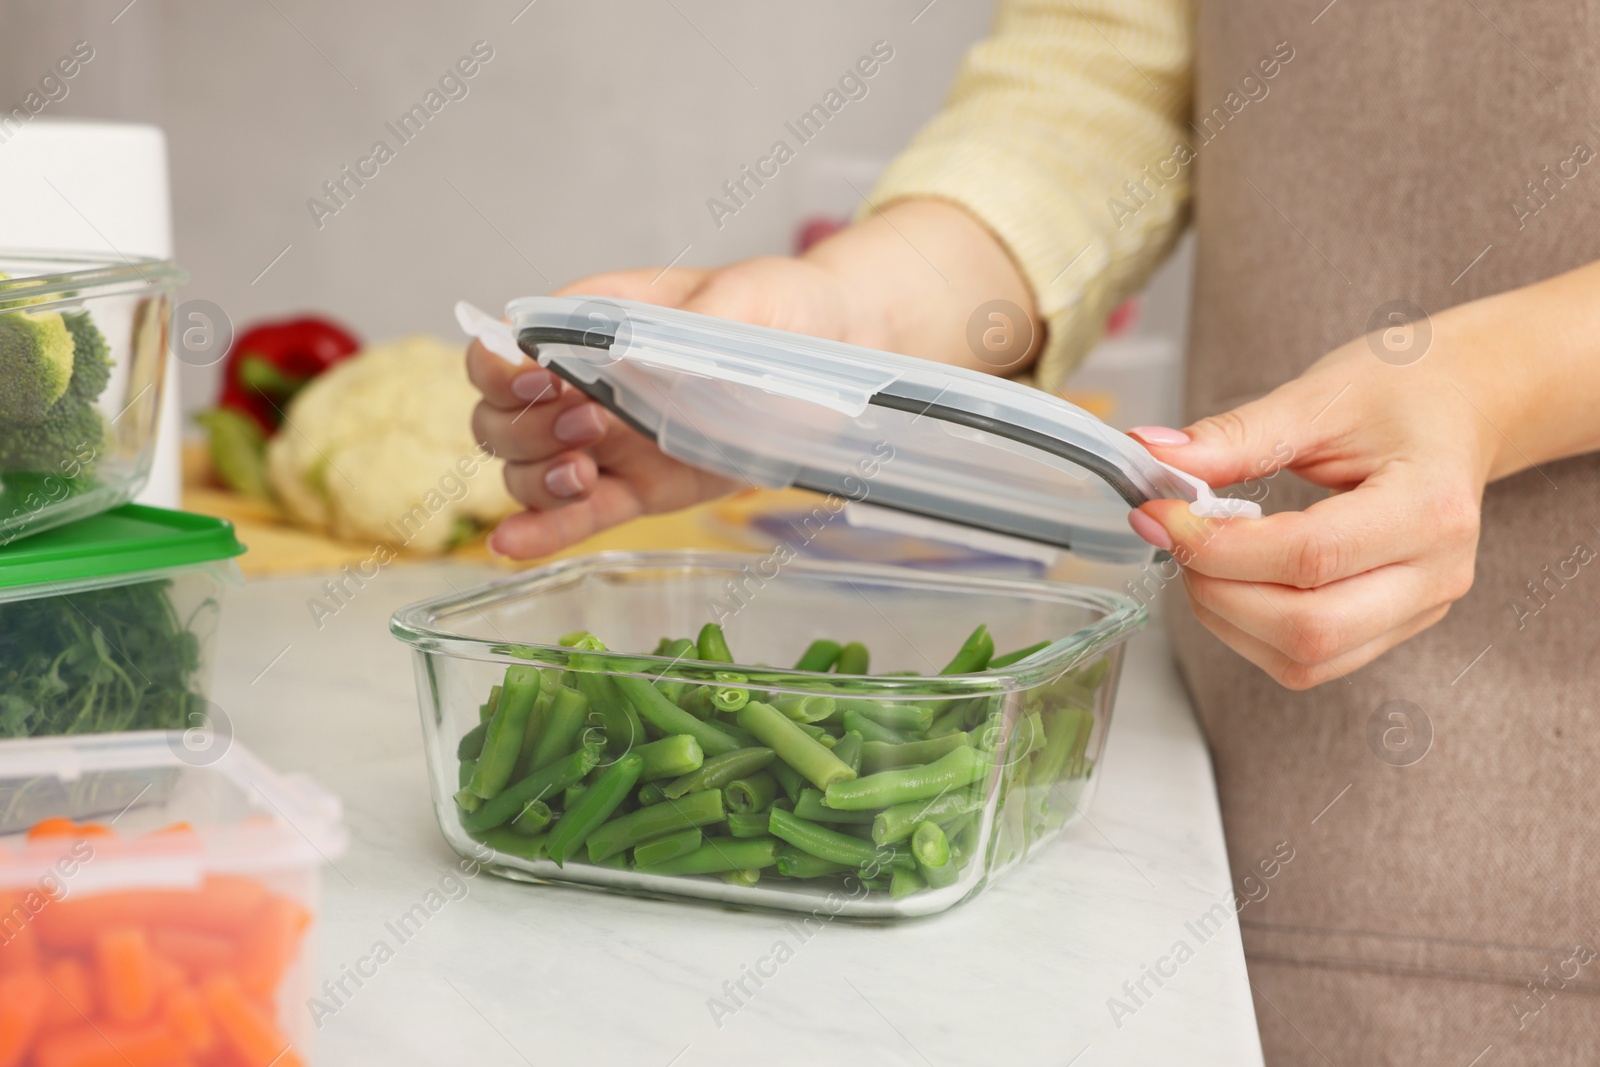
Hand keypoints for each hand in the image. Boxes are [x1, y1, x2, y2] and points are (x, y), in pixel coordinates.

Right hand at [467, 257, 876, 557]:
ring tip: (582, 475)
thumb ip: (694, 320)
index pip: (510, 345)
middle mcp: (583, 384)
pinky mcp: (638, 489)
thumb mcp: (747, 294)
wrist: (831, 355)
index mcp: (593, 323)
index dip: (501, 368)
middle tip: (584, 427)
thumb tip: (642, 349)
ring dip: (535, 481)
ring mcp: (607, 442)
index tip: (535, 380)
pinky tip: (511, 546)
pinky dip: (543, 532)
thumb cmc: (778, 307)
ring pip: (526, 471)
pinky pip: (580, 516)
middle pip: (501, 417)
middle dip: (522, 429)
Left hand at [1126, 301, 1516, 688]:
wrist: (1459, 407)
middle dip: (1218, 592)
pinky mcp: (1395, 626)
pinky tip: (1234, 580)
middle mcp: (1436, 573)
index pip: (1309, 556)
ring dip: (1228, 619)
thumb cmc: (1400, 393)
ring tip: (1202, 557)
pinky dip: (1252, 631)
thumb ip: (1235, 436)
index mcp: (1429, 506)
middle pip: (1309, 630)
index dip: (1219, 546)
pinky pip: (1313, 661)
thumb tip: (1154, 456)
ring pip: (1307, 660)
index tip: (1162, 513)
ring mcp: (1421, 609)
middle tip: (1177, 538)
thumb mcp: (1318, 397)